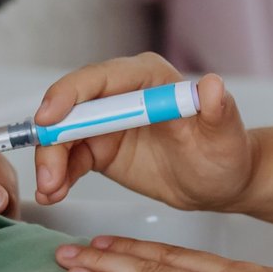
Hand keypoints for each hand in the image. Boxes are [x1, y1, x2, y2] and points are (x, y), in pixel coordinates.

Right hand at [32, 54, 253, 211]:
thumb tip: (212, 86)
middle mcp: (121, 93)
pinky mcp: (100, 147)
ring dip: (51, 161)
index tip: (48, 119)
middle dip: (53, 139)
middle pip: (72, 107)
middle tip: (48, 176)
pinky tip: (53, 194)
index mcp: (149, 77)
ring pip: (64, 134)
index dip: (69, 95)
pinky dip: (58, 175)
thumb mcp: (223, 135)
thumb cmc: (224, 152)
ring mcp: (107, 121)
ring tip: (50, 192)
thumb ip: (218, 110)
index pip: (101, 78)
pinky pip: (70, 157)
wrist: (219, 182)